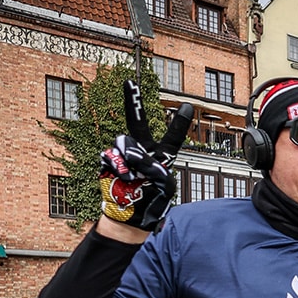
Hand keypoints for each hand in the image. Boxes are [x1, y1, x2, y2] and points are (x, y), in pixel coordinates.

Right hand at [99, 80, 192, 230]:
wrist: (130, 216)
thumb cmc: (151, 202)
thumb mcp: (164, 187)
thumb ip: (155, 168)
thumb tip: (133, 156)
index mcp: (161, 155)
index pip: (172, 137)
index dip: (179, 123)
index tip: (188, 105)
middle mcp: (141, 150)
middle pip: (136, 123)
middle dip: (132, 102)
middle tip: (129, 82)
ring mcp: (123, 155)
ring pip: (125, 143)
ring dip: (133, 159)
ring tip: (136, 176)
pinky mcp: (108, 163)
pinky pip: (110, 156)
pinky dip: (119, 167)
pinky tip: (125, 178)